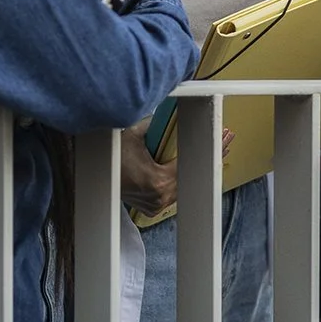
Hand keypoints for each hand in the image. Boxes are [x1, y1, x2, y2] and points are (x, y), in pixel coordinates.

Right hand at [119, 123, 235, 215]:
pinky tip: (193, 169)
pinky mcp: (151, 208)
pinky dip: (182, 181)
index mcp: (159, 182)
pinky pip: (173, 194)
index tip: (224, 137)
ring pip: (185, 186)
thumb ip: (154, 124)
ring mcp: (156, 205)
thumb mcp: (132, 135)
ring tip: (213, 151)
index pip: (193, 163)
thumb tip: (168, 113)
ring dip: (197, 169)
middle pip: (193, 176)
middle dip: (209, 157)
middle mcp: (160, 197)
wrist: (95, 179)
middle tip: (224, 140)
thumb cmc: (110, 159)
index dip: (211, 148)